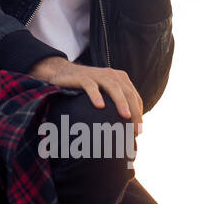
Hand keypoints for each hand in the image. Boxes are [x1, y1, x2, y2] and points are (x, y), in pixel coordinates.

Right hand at [28, 56, 143, 132]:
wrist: (62, 72)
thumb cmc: (85, 88)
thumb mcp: (104, 93)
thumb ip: (115, 104)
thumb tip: (126, 130)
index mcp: (120, 78)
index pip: (135, 97)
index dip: (139, 113)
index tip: (138, 131)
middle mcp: (111, 75)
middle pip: (128, 93)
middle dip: (135, 111)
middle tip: (136, 130)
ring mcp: (97, 75)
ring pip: (113, 87)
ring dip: (121, 102)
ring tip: (126, 116)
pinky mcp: (82, 77)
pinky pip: (90, 86)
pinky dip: (96, 95)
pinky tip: (99, 106)